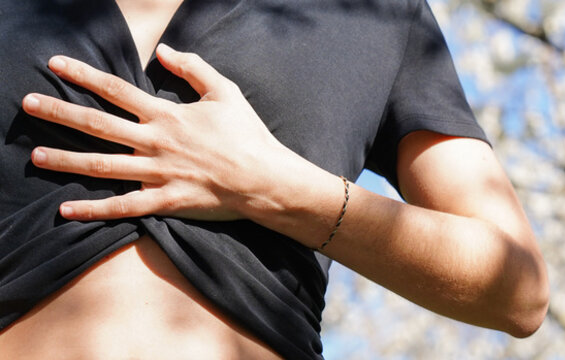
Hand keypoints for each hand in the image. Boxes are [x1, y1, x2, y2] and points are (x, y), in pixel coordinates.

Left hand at [23, 44, 291, 220]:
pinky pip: (123, 207)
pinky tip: (66, 210)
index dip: (84, 76)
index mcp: (168, 115)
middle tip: (28, 104)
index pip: (117, 90)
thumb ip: (194, 68)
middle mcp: (156, 142)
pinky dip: (93, 210)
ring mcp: (158, 174)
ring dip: (66, 161)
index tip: (55, 65)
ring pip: (103, 166)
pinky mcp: (166, 201)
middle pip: (98, 125)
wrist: (266, 178)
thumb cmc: (249, 135)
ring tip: (36, 156)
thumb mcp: (226, 92)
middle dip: (60, 113)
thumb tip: (164, 51)